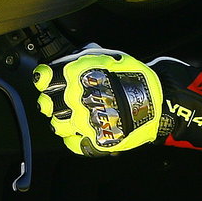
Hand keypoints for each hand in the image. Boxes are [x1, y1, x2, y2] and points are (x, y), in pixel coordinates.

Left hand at [33, 48, 164, 155]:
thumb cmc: (133, 76)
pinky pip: (72, 143)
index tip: (46, 81)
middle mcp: (75, 99)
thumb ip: (82, 58)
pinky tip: (82, 131)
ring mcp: (83, 121)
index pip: (43, 78)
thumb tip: (66, 60)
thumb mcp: (107, 56)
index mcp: (76, 75)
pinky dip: (74, 139)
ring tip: (74, 117)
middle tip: (61, 101)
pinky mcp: (94, 140)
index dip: (44, 80)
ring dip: (62, 121)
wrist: (157, 100)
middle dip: (51, 102)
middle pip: (47, 104)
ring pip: (57, 125)